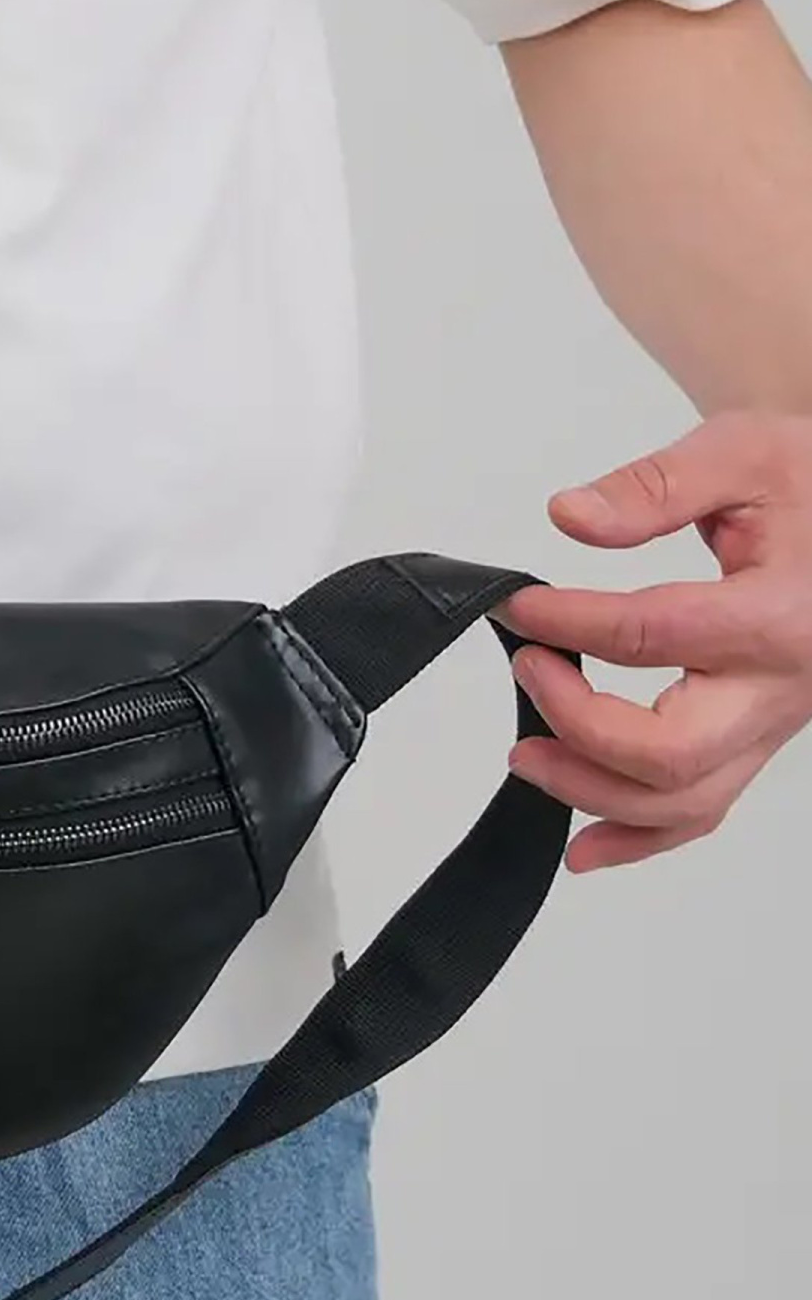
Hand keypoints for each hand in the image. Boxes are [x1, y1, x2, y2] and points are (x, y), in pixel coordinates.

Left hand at [496, 409, 811, 873]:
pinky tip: (583, 846)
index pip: (656, 635)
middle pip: (672, 752)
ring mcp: (773, 723)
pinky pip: (703, 810)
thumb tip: (571, 518)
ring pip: (683, 800)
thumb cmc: (808, 481)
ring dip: (592, 791)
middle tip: (528, 666)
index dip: (571, 622)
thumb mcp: (743, 453)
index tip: (516, 605)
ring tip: (526, 754)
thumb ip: (654, 488)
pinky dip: (640, 838)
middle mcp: (783, 686)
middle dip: (578, 722)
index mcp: (783, 613)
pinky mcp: (758, 738)